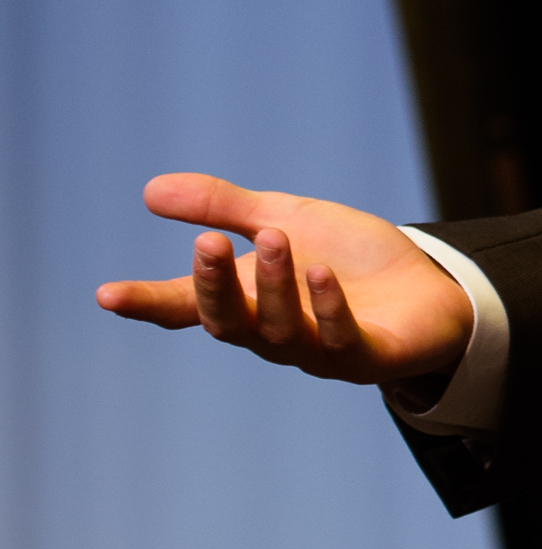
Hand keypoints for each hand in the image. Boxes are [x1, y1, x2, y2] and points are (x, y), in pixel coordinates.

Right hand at [96, 176, 475, 388]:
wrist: (429, 288)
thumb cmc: (350, 259)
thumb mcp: (284, 218)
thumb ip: (225, 207)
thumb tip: (150, 190)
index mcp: (248, 300)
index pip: (187, 306)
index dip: (147, 303)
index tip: (106, 294)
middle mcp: (274, 333)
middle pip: (229, 323)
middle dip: (213, 285)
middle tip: (206, 242)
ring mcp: (318, 352)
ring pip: (280, 331)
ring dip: (274, 285)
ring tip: (275, 237)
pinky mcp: (366, 358)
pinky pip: (338, 341)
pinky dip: (327, 309)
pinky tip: (322, 275)